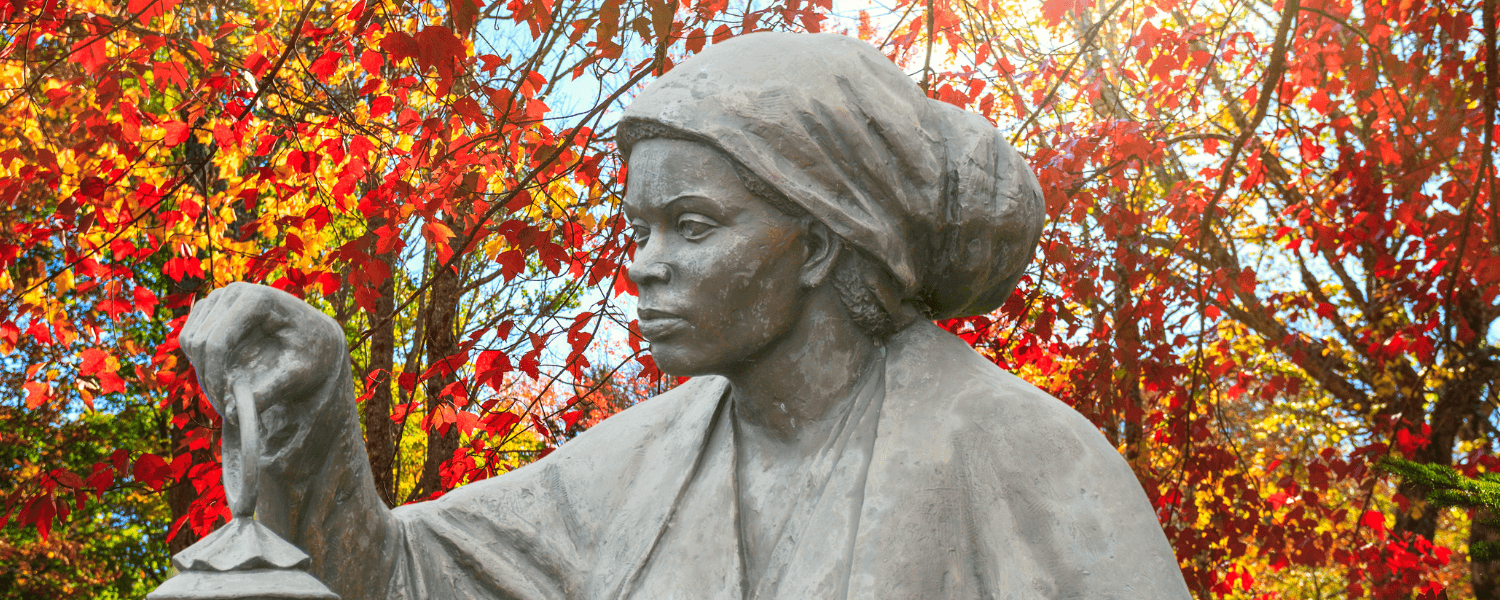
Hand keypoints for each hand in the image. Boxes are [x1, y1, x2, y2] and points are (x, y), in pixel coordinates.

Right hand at [179, 282, 345, 417]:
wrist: (314, 337)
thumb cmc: (311, 354)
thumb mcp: (299, 375)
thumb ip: (269, 392)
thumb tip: (234, 414)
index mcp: (259, 299)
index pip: (218, 342)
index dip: (215, 377)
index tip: (225, 408)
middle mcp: (234, 292)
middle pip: (200, 342)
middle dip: (209, 379)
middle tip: (226, 409)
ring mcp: (219, 297)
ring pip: (191, 341)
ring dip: (204, 373)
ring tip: (233, 393)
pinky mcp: (210, 307)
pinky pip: (190, 340)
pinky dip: (202, 363)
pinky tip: (229, 376)